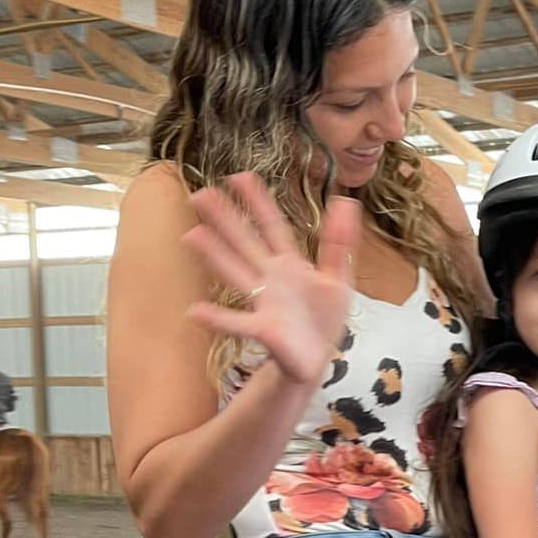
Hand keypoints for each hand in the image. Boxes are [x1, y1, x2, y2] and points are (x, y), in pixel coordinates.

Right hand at [184, 173, 360, 387]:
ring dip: (215, 255)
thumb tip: (346, 202)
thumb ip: (340, 242)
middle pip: (245, 243)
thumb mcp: (339, 278)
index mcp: (289, 265)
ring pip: (236, 273)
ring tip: (192, 236)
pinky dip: (217, 319)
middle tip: (200, 195)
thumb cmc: (322, 320)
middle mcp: (271, 279)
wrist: (316, 360)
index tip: (241, 177)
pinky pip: (237, 323)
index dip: (258, 203)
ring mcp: (264, 303)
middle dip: (225, 219)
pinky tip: (194, 312)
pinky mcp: (263, 330)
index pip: (273, 227)